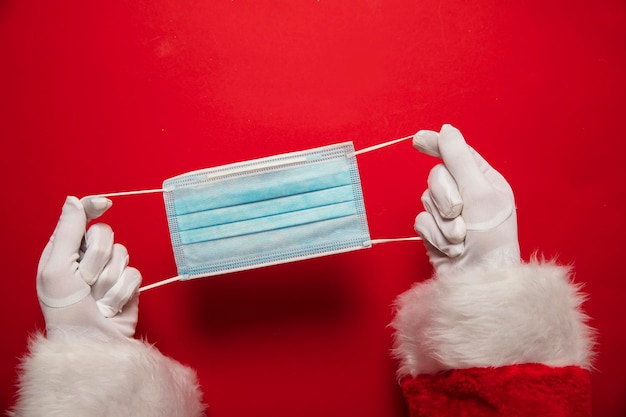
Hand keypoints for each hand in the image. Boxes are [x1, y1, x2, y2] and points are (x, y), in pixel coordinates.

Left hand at [36, 196, 141, 340]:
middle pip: (105, 234)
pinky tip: (111, 306)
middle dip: (96, 260)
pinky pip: (134, 274)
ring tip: (97, 299)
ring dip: (108, 281)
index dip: (92, 207)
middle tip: (84, 281)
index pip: (80, 217)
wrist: (91, 343)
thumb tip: (73, 200)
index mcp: (64, 250)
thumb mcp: (56, 268)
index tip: (105, 204)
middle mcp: (87, 258)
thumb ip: (68, 231)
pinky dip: (122, 292)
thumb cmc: (66, 310)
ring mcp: (109, 272)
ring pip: (122, 253)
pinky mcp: (128, 286)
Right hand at [413, 124, 519, 273]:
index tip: (418, 139)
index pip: (457, 153)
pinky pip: (421, 221)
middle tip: (459, 212)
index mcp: (484, 180)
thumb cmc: (491, 238)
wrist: (479, 281)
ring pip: (426, 199)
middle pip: (437, 177)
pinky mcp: (434, 232)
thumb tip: (447, 130)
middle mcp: (466, 194)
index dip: (437, 145)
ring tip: (460, 238)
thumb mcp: (479, 192)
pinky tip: (450, 248)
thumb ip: (459, 158)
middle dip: (445, 196)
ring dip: (442, 221)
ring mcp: (449, 214)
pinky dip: (434, 235)